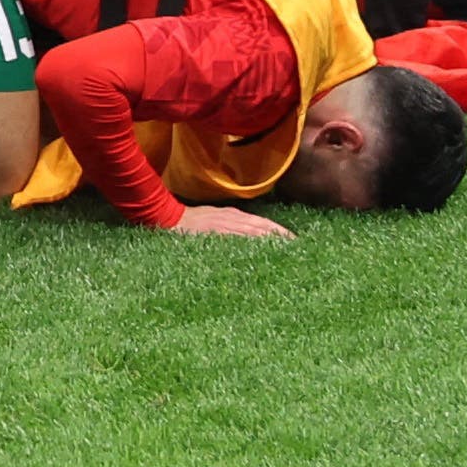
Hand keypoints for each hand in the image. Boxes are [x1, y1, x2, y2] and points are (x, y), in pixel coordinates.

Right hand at [165, 204, 295, 240]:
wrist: (168, 219)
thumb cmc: (192, 225)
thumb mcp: (216, 224)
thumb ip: (232, 230)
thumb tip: (251, 239)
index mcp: (234, 216)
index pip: (262, 224)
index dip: (279, 232)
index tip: (294, 241)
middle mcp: (232, 218)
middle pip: (263, 227)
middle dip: (281, 236)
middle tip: (298, 247)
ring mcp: (224, 225)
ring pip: (254, 231)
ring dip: (270, 239)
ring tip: (286, 249)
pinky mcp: (215, 232)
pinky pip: (238, 238)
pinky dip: (251, 242)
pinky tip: (261, 250)